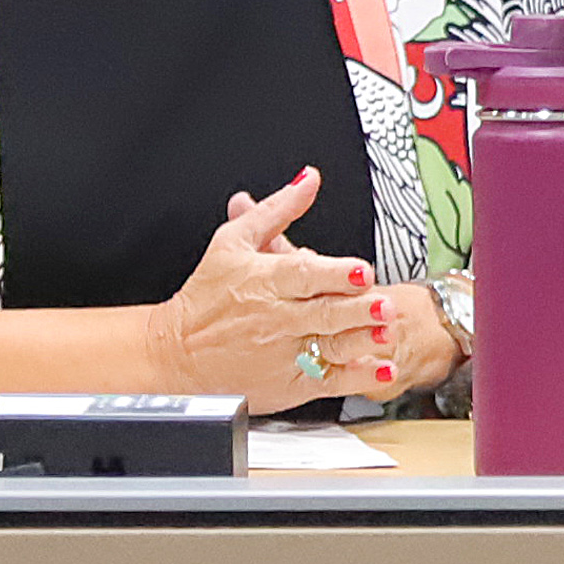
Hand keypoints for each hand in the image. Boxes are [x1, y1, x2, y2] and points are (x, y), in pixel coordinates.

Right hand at [149, 167, 395, 410]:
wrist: (175, 354)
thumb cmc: (206, 296)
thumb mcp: (233, 242)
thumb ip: (278, 210)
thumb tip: (308, 180)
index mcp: (266, 281)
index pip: (305, 275)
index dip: (336, 273)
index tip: (362, 271)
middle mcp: (278, 318)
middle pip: (326, 312)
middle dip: (359, 309)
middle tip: (385, 304)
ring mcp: (286, 353)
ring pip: (333, 346)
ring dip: (364, 340)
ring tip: (387, 334)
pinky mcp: (291, 383)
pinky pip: (332, 380)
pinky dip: (361, 377)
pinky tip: (383, 369)